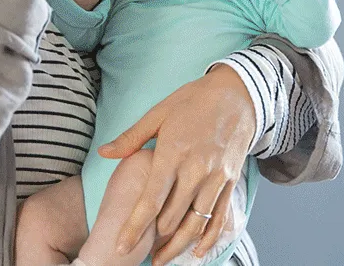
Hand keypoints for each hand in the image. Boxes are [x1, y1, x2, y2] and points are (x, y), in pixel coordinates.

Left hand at [99, 66, 254, 264]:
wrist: (239, 94)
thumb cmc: (194, 100)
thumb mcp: (159, 112)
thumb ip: (131, 138)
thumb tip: (104, 153)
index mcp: (173, 153)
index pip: (150, 200)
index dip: (134, 227)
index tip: (120, 246)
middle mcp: (196, 171)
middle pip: (171, 218)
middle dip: (153, 240)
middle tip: (137, 253)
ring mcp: (216, 179)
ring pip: (195, 224)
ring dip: (177, 247)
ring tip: (161, 260)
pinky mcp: (230, 182)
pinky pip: (219, 218)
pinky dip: (208, 239)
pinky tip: (196, 252)